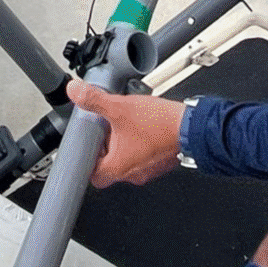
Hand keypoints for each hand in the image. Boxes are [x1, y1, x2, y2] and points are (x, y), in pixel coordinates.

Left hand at [64, 81, 184, 185]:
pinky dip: (138, 146)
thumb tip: (76, 92)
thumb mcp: (120, 107)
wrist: (191, 126)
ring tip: (123, 126)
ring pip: (126, 162)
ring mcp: (148, 170)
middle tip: (104, 131)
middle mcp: (132, 174)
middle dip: (105, 149)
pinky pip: (142, 158)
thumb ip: (94, 100)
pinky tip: (140, 128)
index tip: (87, 145)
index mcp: (118, 167)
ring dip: (122, 146)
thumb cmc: (160, 124)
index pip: (91, 174)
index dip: (87, 159)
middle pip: (108, 167)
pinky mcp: (159, 163)